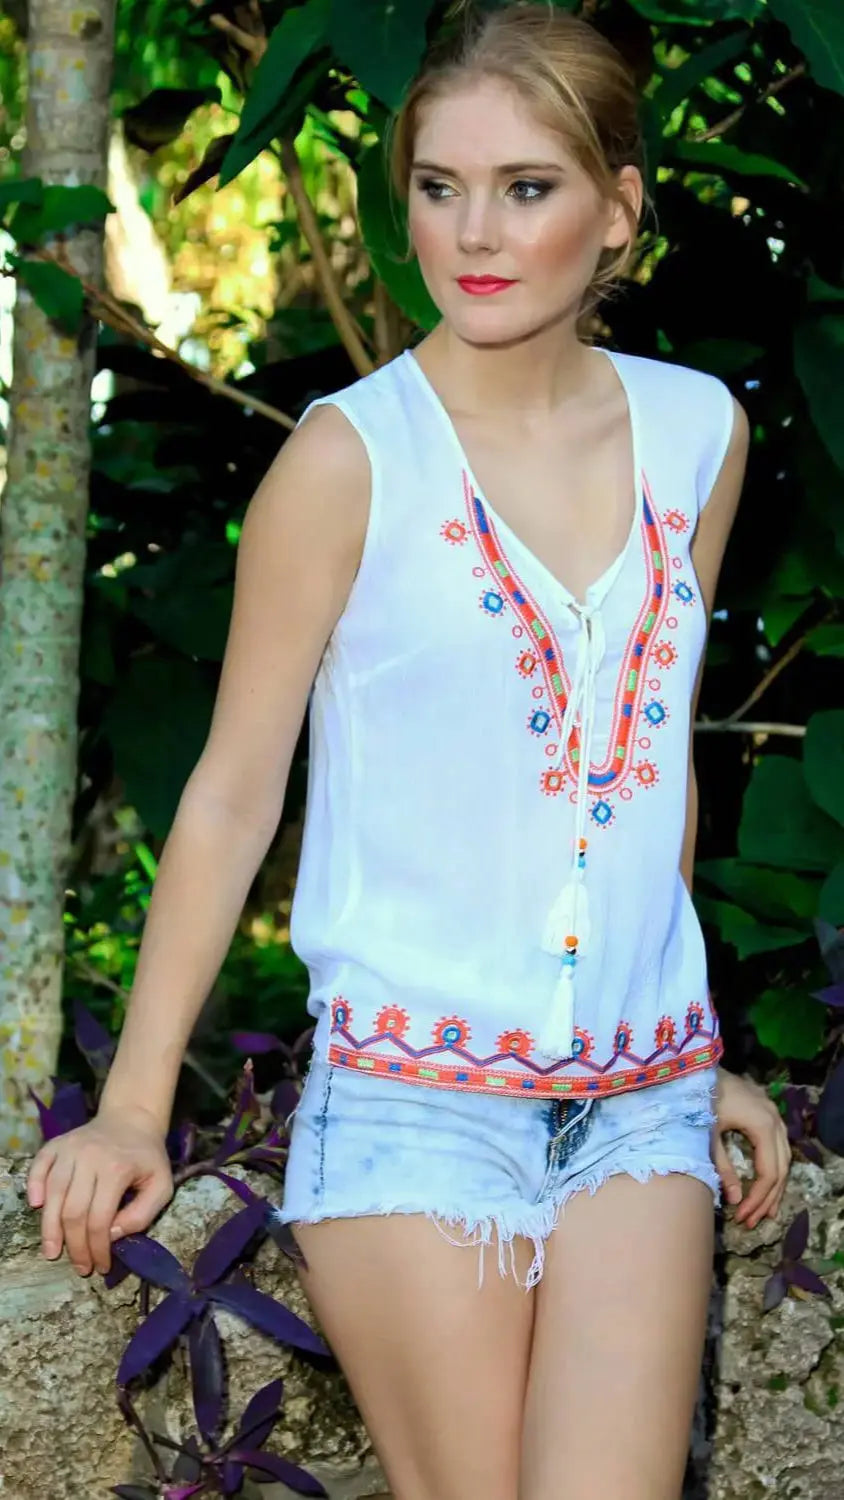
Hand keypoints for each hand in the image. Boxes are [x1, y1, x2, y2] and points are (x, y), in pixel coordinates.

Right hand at [26, 1105, 173, 1276]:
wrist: (132, 1119)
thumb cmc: (147, 1157)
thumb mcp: (161, 1186)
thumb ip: (142, 1214)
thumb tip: (111, 1235)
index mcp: (117, 1168)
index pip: (99, 1219)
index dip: (97, 1248)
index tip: (100, 1266)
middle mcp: (90, 1157)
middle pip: (73, 1211)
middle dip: (74, 1246)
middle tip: (79, 1266)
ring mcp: (70, 1148)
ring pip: (53, 1193)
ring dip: (49, 1228)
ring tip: (52, 1251)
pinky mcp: (57, 1143)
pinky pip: (39, 1166)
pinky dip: (33, 1186)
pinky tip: (36, 1206)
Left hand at [710, 1067, 790, 1228]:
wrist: (694, 1066)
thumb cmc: (697, 1097)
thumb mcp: (707, 1135)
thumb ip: (722, 1167)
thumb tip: (733, 1200)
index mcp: (762, 1125)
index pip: (769, 1172)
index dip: (757, 1198)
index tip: (742, 1216)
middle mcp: (774, 1119)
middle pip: (781, 1167)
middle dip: (768, 1197)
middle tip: (753, 1221)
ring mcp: (773, 1114)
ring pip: (784, 1158)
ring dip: (774, 1185)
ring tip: (765, 1212)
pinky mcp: (766, 1111)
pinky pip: (778, 1146)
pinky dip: (773, 1167)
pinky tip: (766, 1183)